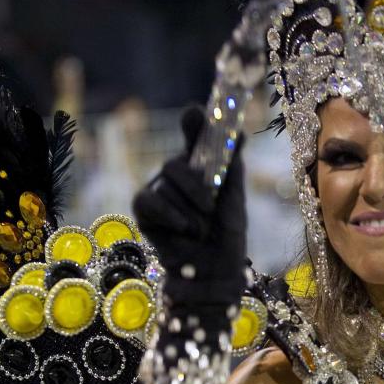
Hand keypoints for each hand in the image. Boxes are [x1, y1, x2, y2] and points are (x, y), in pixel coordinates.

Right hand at [132, 105, 246, 311]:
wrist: (213, 270)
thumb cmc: (226, 234)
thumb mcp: (234, 199)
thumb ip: (232, 167)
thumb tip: (239, 134)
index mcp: (202, 165)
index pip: (195, 135)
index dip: (193, 122)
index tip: (194, 114)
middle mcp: (177, 174)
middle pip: (175, 164)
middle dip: (196, 188)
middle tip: (210, 209)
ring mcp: (158, 189)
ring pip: (165, 186)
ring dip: (189, 211)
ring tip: (200, 230)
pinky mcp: (144, 210)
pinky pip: (148, 201)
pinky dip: (168, 215)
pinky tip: (184, 228)